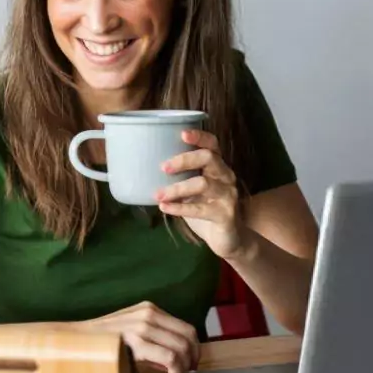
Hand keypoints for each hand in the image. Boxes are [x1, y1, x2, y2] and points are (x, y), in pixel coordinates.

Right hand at [75, 301, 199, 372]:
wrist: (77, 339)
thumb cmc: (103, 340)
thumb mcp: (131, 329)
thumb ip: (153, 336)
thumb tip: (176, 356)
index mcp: (149, 309)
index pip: (186, 327)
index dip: (194, 348)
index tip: (191, 361)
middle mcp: (148, 314)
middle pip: (188, 336)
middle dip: (193, 357)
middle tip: (188, 371)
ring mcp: (142, 326)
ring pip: (181, 347)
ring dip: (185, 364)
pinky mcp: (136, 341)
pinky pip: (169, 355)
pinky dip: (175, 367)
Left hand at [156, 129, 251, 259]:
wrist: (228, 239)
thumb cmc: (205, 208)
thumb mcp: (193, 190)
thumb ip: (179, 179)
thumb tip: (144, 169)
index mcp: (218, 166)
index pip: (212, 144)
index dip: (199, 136)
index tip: (182, 134)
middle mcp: (226, 176)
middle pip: (209, 158)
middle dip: (184, 159)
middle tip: (163, 167)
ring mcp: (228, 195)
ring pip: (203, 184)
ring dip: (177, 188)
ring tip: (158, 195)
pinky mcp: (226, 214)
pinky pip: (201, 209)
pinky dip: (180, 208)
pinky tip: (165, 208)